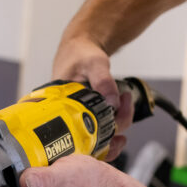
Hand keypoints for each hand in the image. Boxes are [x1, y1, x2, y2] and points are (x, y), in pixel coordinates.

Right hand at [52, 34, 132, 160]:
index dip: (97, 136)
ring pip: (100, 135)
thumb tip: (113, 103)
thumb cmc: (79, 53)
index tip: (115, 122)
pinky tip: (124, 109)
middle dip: (115, 127)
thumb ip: (103, 81)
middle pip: (92, 139)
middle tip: (126, 103)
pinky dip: (117, 122)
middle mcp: (68, 117)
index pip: (77, 134)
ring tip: (126, 100)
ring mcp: (79, 118)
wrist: (80, 47)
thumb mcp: (93, 63)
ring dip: (119, 123)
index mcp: (60, 108)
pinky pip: (103, 128)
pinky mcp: (89, 116)